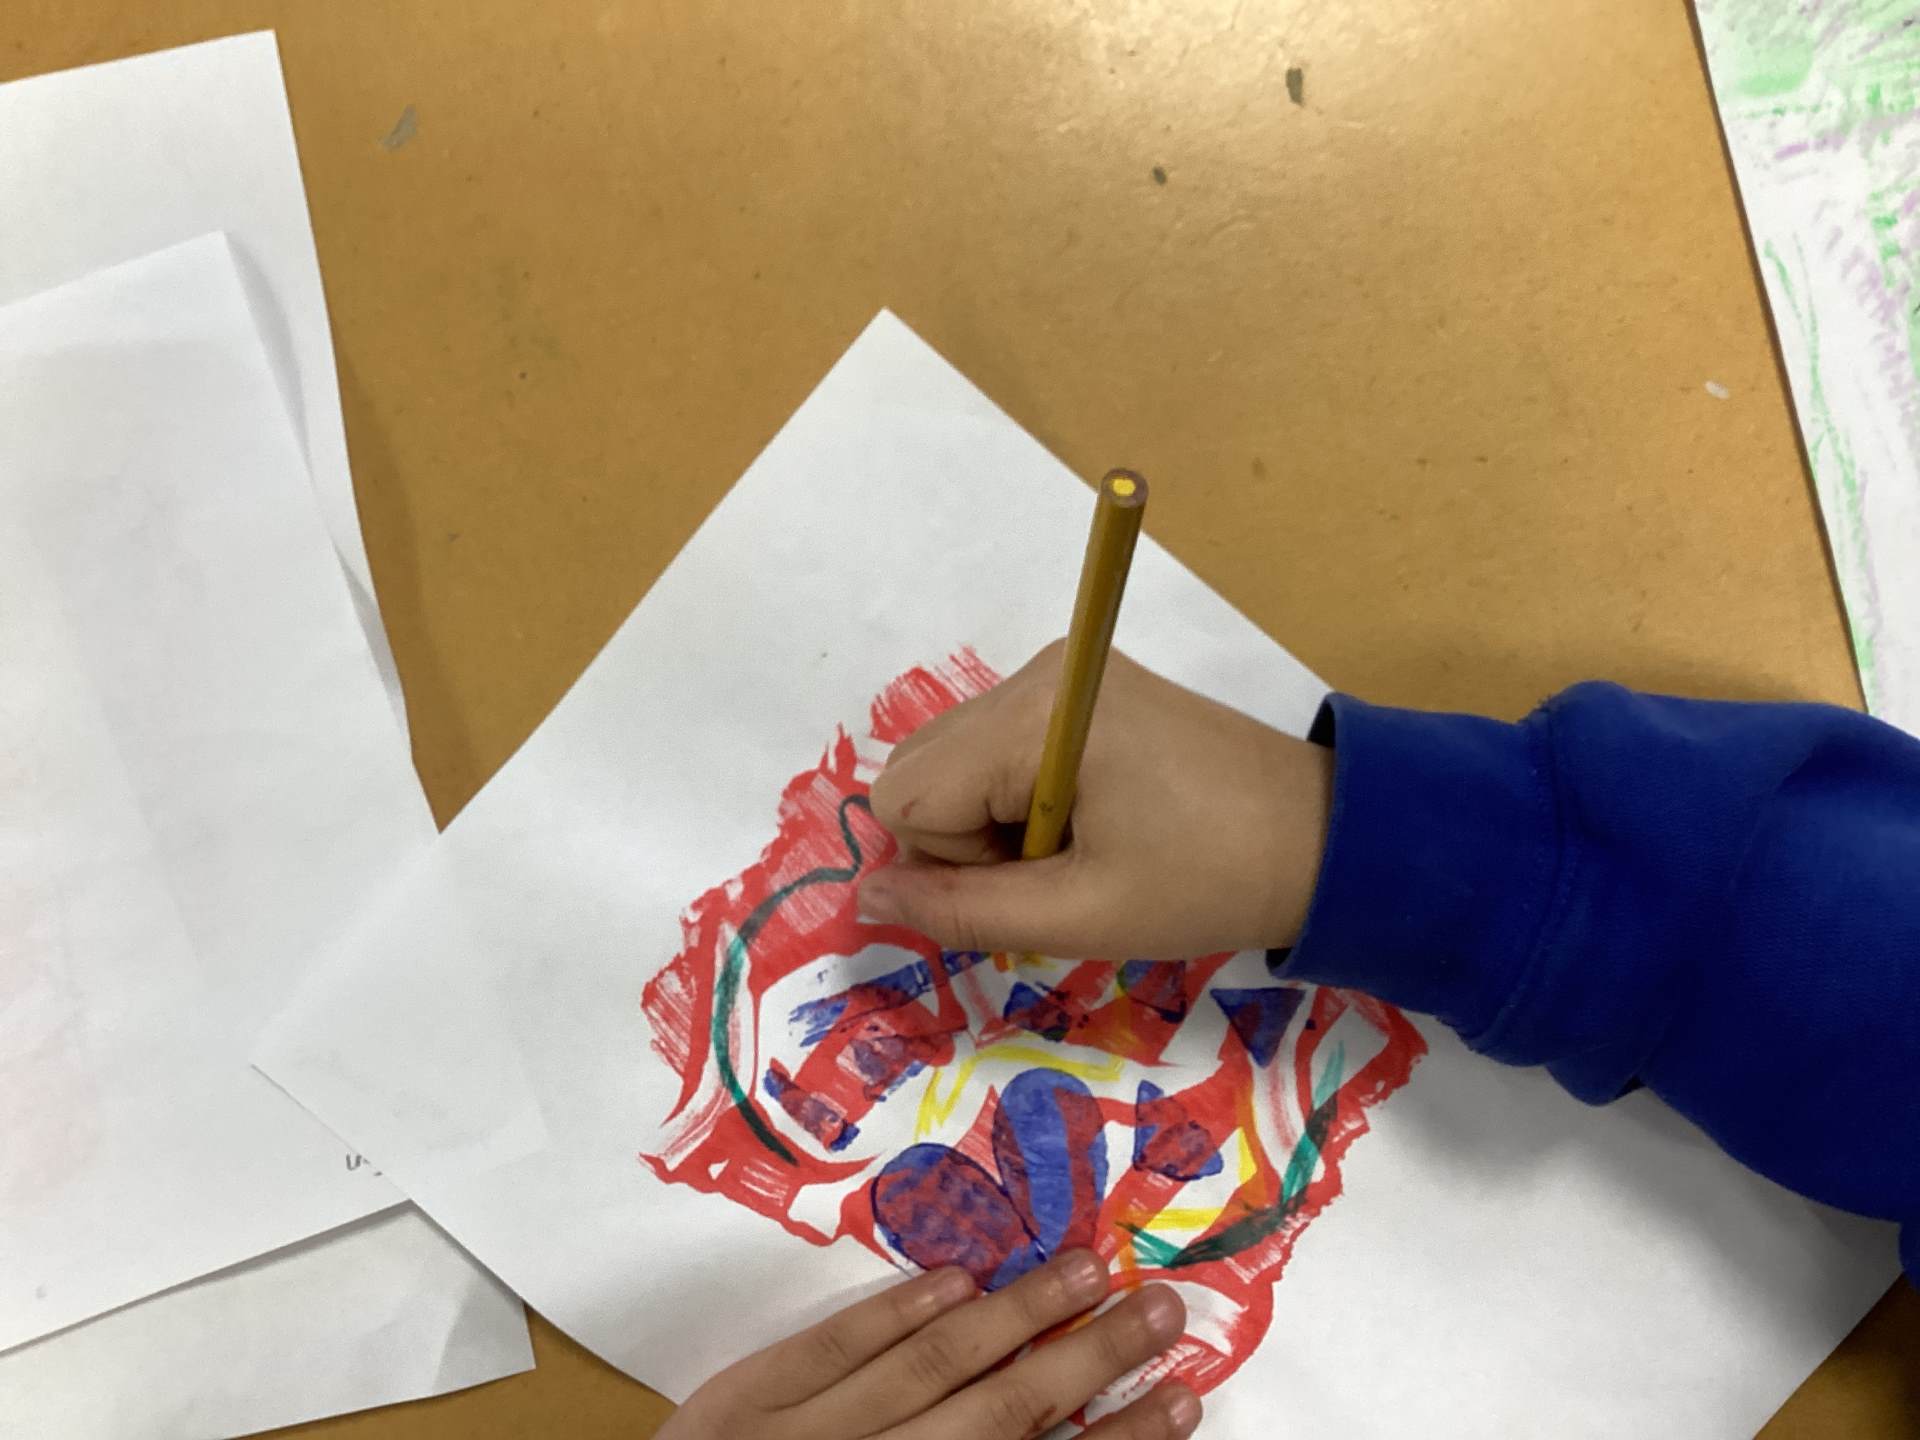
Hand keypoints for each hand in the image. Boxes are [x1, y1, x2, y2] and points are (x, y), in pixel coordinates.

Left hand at [657, 1250, 1199, 1439]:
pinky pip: (827, 1349)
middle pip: (1002, 1416)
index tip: (1187, 1399)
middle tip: (1164, 1308)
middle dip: (1089, 1361)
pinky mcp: (735, 1408)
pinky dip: (893, 1312)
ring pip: (928, 1367)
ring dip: (1015, 1315)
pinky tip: (955, 1280)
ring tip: (1085, 1267)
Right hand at [859, 644, 1330, 959]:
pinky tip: (1088, 823)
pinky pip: (992, 749)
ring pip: (950, 763)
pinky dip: (1016, 800)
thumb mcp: (1080, 915)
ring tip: (1080, 848)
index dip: (948, 862)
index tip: (1036, 880)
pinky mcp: (1077, 686)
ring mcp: (1055, 673)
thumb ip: (959, 910)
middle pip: (917, 770)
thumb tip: (863, 896)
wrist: (1323, 836)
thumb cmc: (1208, 880)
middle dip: (964, 840)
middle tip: (1060, 868)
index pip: (902, 795)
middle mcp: (1032, 673)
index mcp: (1032, 716)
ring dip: (991, 825)